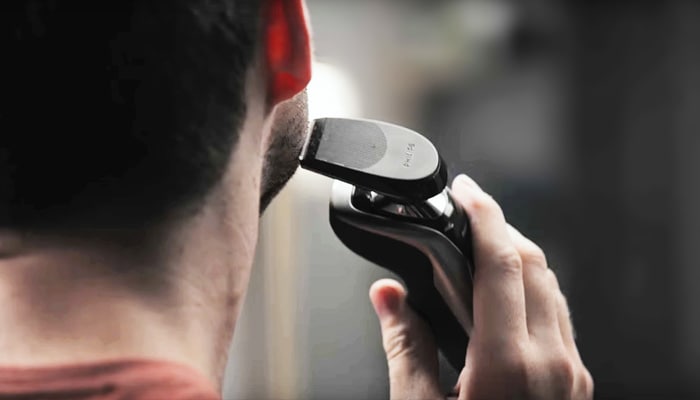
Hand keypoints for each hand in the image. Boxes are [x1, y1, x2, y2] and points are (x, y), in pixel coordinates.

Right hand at [369, 174, 592, 399]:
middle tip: (470, 211)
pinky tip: (508, 297)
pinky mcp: (577, 383)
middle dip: (501, 227)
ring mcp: (571, 374)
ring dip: (519, 258)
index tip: (467, 192)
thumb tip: (387, 295)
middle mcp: (550, 363)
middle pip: (533, 265)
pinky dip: (535, 291)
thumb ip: (405, 348)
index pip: (501, 264)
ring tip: (483, 248)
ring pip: (552, 288)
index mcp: (506, 365)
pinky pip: (562, 318)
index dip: (483, 216)